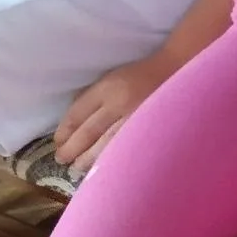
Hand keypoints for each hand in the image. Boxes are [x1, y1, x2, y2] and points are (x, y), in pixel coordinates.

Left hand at [54, 53, 176, 170]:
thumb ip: (91, 98)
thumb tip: (70, 125)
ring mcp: (139, 117)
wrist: (179, 70)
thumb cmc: (140, 76)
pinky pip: (128, 148)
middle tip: (62, 159)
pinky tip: (105, 165)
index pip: (78, 113)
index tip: (58, 142)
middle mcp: (122, 103)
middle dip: (72, 149)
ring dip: (89, 159)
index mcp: (108, 87)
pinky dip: (113, 158)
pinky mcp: (152, 129)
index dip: (64, 131)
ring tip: (78, 167)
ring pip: (107, 144)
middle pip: (89, 132)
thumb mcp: (111, 78)